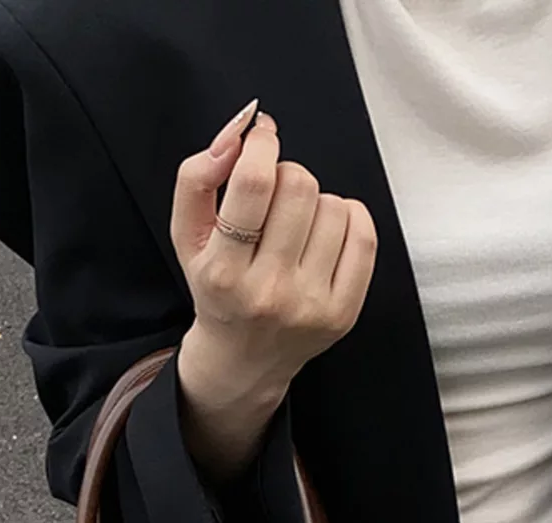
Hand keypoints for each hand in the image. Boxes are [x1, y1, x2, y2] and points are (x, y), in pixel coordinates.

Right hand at [170, 99, 377, 477]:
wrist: (243, 360)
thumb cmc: (216, 287)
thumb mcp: (187, 237)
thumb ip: (196, 178)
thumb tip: (237, 132)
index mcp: (223, 273)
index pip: (253, 185)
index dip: (262, 144)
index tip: (262, 136)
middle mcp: (268, 293)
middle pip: (298, 187)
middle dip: (287, 174)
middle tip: (274, 195)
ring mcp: (310, 306)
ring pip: (333, 207)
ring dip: (315, 203)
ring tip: (295, 227)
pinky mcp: (343, 313)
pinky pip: (364, 236)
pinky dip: (349, 218)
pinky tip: (327, 230)